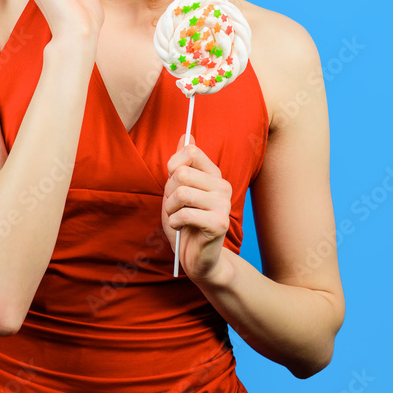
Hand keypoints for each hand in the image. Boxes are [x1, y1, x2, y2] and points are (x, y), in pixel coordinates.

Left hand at [161, 135, 232, 284]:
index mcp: (213, 175)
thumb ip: (183, 163)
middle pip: (182, 173)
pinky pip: (185, 214)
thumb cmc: (185, 221)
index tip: (171, 179)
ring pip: (182, 193)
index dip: (173, 164)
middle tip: (173, 205)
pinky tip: (181, 227)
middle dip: (168, 191)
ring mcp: (223, 205)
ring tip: (176, 216)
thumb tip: (187, 135)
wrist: (197, 257)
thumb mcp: (178, 189)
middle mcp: (222, 186)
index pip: (191, 152)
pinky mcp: (219, 224)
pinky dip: (175, 222)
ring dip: (170, 208)